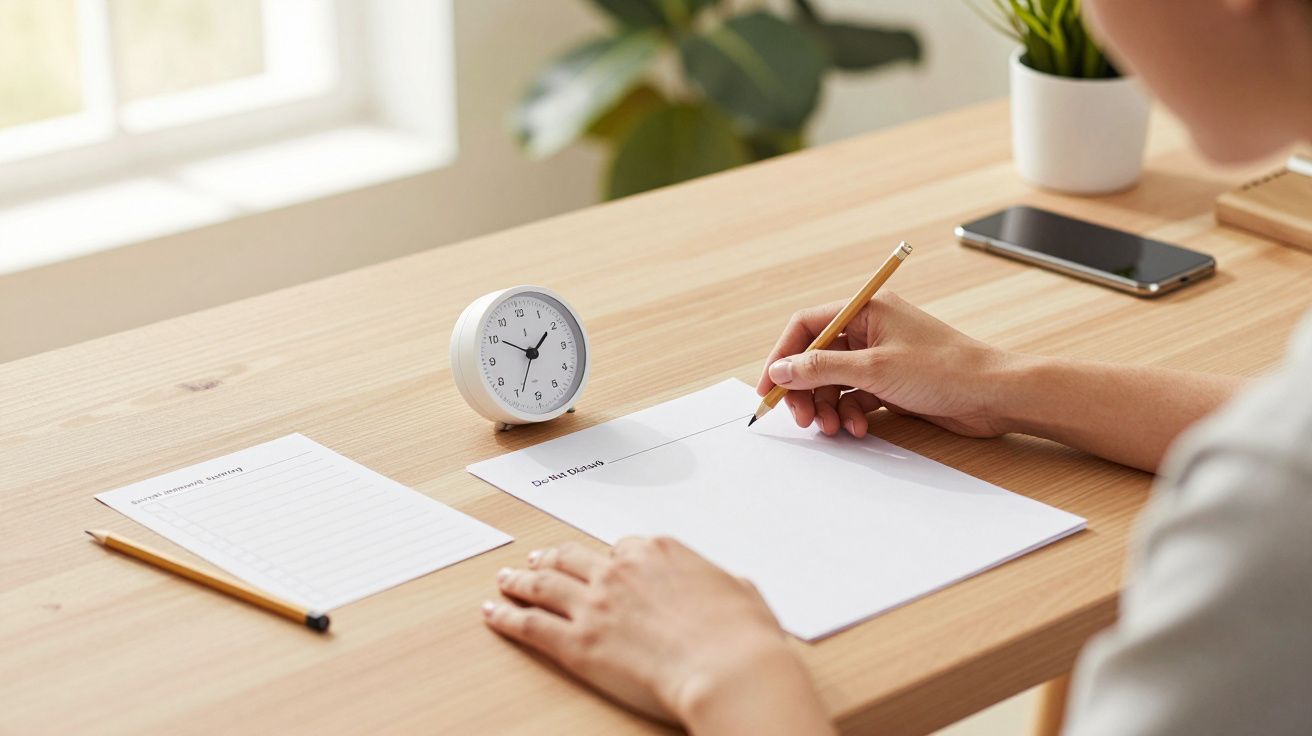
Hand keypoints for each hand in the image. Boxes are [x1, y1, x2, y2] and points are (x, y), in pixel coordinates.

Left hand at [482, 538, 829, 732]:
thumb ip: (726, 584)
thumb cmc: (742, 636)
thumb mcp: (743, 593)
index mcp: (659, 552)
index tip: (601, 564)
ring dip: (520, 580)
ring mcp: (595, 604)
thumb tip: (730, 586)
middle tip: (537, 561)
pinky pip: (531, 624)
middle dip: (552, 559)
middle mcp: (620, 571)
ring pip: (544, 584)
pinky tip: (495, 612)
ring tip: (507, 579)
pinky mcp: (578, 643)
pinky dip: (507, 616)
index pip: (621, 548)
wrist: (728, 668)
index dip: (608, 558)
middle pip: (573, 558)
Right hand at [757, 291, 1013, 438]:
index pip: (806, 326)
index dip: (782, 356)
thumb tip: (781, 370)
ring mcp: (880, 357)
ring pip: (834, 382)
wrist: (994, 395)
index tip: (769, 388)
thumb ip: (821, 368)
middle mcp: (871, 329)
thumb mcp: (874, 368)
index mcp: (866, 309)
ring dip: (828, 407)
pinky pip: (855, 397)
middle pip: (816, 357)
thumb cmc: (944, 369)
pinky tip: (857, 428)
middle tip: (801, 419)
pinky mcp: (891, 382)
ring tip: (833, 428)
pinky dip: (850, 414)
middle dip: (805, 390)